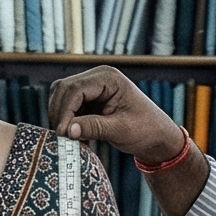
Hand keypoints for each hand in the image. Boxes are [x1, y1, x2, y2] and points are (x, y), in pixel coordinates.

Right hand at [49, 67, 189, 165]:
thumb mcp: (120, 130)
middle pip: (64, 89)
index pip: (76, 88)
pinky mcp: (89, 99)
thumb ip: (93, 127)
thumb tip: (67, 129)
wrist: (156, 135)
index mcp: (109, 77)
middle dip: (60, 113)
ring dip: (62, 117)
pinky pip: (68, 106)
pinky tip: (75, 137)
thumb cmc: (145, 129)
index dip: (65, 110)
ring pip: (62, 97)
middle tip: (62, 138)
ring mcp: (92, 87)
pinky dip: (68, 121)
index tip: (62, 132)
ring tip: (69, 138)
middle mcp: (97, 77)